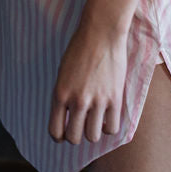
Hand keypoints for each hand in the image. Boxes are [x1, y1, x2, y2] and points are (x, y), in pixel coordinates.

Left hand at [48, 18, 127, 145]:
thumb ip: (63, 95)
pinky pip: (112, 129)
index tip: (63, 134)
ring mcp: (97, 101)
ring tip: (94, 122)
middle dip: (76, 136)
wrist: (101, 33)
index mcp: (60, 94)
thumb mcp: (63, 73)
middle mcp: (77, 101)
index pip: (55, 131)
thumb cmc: (79, 49)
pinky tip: (106, 118)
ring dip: (93, 132)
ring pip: (93, 137)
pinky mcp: (115, 99)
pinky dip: (108, 128)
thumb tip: (66, 117)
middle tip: (80, 126)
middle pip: (75, 138)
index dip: (59, 137)